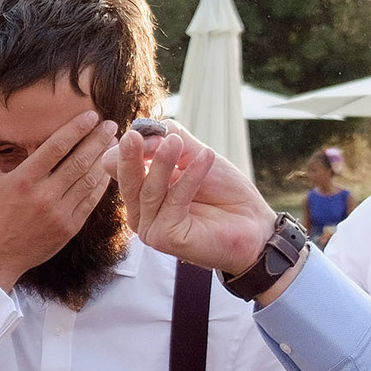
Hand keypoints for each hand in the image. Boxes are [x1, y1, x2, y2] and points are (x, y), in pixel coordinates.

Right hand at [0, 105, 118, 287]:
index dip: (76, 128)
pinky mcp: (69, 227)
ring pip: (89, 180)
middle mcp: (43, 195)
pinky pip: (91, 201)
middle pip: (79, 161)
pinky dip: (101, 183)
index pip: (56, 146)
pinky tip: (108, 170)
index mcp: (23, 179)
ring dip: (103, 159)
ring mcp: (59, 212)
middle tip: (111, 125)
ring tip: (114, 143)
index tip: (91, 116)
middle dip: (98, 140)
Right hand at [118, 123, 276, 276]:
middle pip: (126, 180)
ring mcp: (150, 227)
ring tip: (176, 142)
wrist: (253, 222)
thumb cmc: (223, 191)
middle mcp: (140, 211)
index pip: (118, 166)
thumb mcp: (195, 155)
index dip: (131, 147)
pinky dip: (190, 177)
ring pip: (149, 190)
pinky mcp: (165, 238)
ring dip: (163, 163)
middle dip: (129, 157)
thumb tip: (142, 131)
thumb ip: (171, 139)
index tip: (147, 132)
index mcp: (141, 190)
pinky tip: (206, 157)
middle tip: (133, 136)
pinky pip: (174, 201)